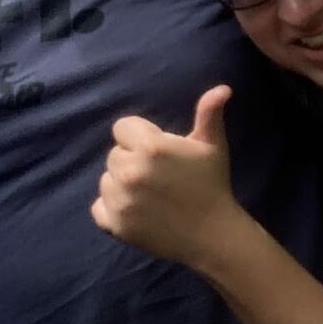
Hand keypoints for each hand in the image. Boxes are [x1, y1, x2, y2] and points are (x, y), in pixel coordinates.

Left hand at [91, 85, 245, 272]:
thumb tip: (223, 88)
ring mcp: (120, 200)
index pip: (122, 128)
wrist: (213, 235)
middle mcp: (129, 171)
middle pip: (115, 155)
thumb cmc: (212, 184)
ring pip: (107, 180)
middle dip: (132, 160)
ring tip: (149, 194)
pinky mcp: (115, 225)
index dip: (140, 138)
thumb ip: (209, 113)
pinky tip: (136, 211)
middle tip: (158, 176)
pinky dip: (112, 209)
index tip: (160, 153)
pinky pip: (99, 207)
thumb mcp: (212, 145)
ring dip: (122, 184)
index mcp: (150, 147)